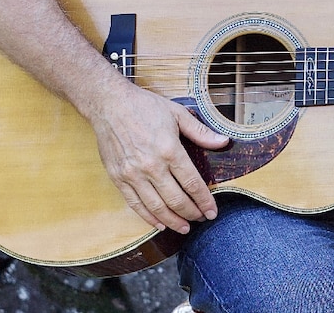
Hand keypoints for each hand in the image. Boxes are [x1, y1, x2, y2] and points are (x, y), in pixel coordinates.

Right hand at [90, 81, 229, 232]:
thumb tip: (223, 141)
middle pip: (176, 199)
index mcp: (169, 149)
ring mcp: (133, 174)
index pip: (192, 182)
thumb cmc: (145, 106)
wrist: (110, 104)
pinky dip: (148, 217)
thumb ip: (200, 132)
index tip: (212, 211)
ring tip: (184, 227)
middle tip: (201, 219)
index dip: (204, 200)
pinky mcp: (118, 178)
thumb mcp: (177, 113)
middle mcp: (151, 166)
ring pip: (156, 207)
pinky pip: (135, 204)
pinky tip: (159, 224)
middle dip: (191, 213)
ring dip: (172, 221)